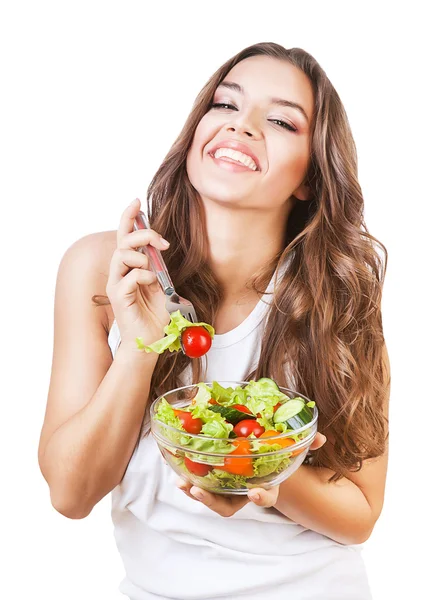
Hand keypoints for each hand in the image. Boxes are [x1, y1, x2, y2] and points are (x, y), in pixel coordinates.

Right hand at [106, 198, 171, 350]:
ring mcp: (117, 285)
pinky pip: (127, 278)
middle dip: (142, 234)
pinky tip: (151, 282)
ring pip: (121, 256)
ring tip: (152, 268)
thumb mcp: (163, 286)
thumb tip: (159, 248)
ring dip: (141, 255)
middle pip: (123, 241)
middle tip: (161, 242)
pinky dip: (142, 275)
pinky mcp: (119, 298)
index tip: (137, 201)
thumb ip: (159, 268)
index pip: (125, 237)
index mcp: (130, 267)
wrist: (150, 340)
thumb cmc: (155, 315)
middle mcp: (120, 273)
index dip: (129, 218)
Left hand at [176, 432, 326, 516]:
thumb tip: (321, 438)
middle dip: (213, 501)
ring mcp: (225, 488)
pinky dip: (188, 481)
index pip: (265, 496)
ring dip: (195, 492)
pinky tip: (178, 474)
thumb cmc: (274, 451)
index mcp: (263, 484)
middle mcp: (242, 491)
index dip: (262, 496)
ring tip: (183, 484)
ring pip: (210, 498)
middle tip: (199, 491)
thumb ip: (304, 443)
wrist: (259, 454)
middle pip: (228, 506)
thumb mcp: (289, 446)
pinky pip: (198, 484)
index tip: (255, 492)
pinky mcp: (211, 480)